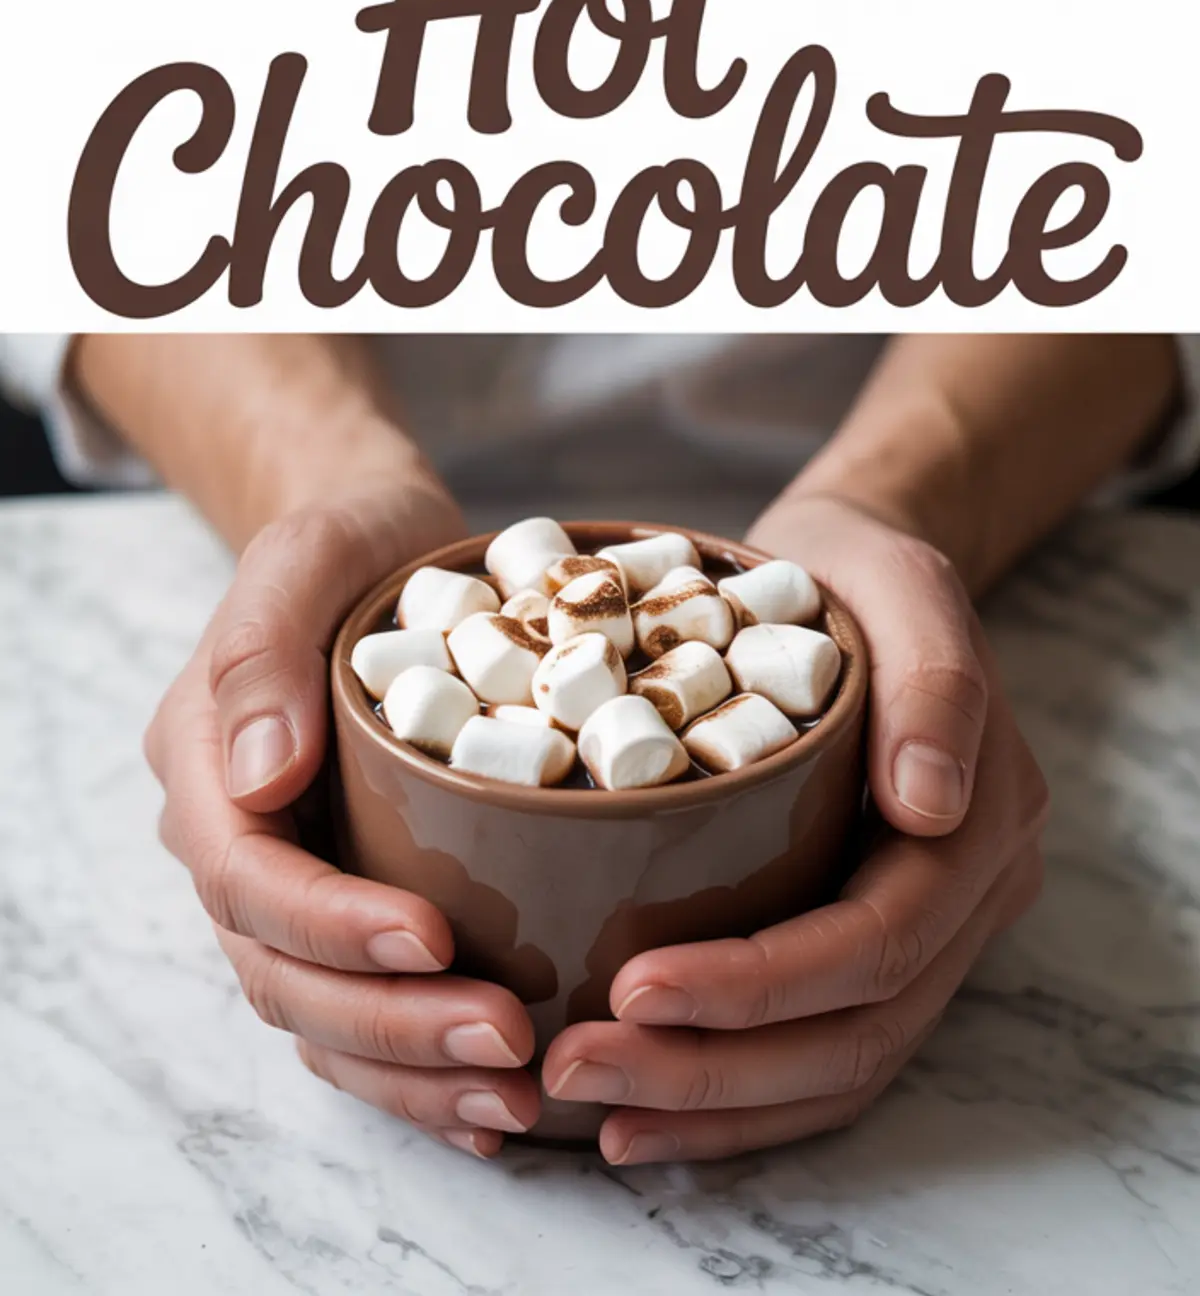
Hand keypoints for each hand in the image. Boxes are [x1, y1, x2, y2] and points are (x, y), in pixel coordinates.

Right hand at [145, 481, 540, 1157]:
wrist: (381, 546)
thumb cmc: (347, 541)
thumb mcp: (306, 553)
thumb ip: (263, 654)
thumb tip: (259, 775)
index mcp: (208, 769)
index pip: (252, 880)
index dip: (335, 925)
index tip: (435, 939)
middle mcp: (237, 845)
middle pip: (287, 975)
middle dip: (393, 1025)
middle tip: (508, 1042)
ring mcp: (293, 887)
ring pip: (325, 1020)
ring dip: (415, 1074)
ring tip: (518, 1093)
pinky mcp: (356, 907)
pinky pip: (368, 1014)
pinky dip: (424, 1073)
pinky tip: (497, 1109)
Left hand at [543, 492, 1047, 1163]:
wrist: (850, 576)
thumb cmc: (858, 573)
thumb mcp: (903, 582)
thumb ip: (935, 681)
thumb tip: (931, 804)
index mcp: (983, 822)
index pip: (878, 942)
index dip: (762, 983)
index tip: (635, 985)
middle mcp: (966, 900)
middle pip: (853, 1034)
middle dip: (712, 1067)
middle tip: (575, 1063)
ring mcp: (925, 937)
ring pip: (833, 1070)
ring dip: (710, 1105)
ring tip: (589, 1106)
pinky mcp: (863, 949)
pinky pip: (812, 1057)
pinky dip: (729, 1100)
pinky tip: (637, 1112)